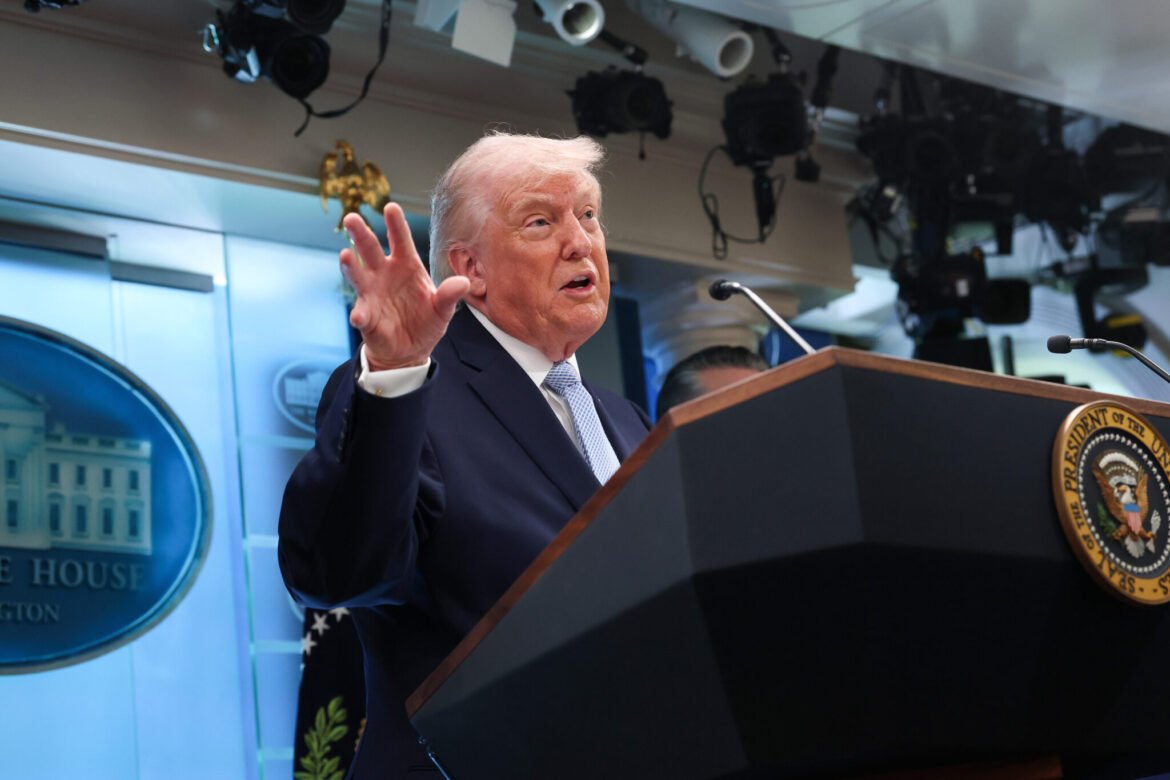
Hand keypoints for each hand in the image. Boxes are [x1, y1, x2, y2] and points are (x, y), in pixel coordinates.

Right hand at [342, 203, 470, 370]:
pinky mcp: (366, 316)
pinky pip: (362, 314)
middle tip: (351, 218)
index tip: (391, 207)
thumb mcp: (442, 309)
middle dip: (361, 234)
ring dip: (350, 266)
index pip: (400, 240)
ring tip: (345, 256)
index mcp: (406, 265)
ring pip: (358, 275)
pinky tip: (359, 316)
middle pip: (370, 249)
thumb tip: (463, 283)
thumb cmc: (425, 322)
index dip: (395, 224)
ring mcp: (372, 293)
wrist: (410, 349)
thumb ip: (449, 295)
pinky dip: (360, 314)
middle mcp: (384, 274)